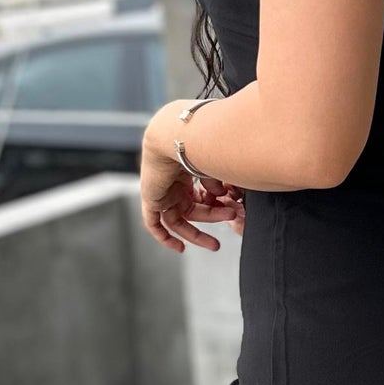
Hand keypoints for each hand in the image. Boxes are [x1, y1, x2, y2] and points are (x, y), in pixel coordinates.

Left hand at [140, 106, 243, 253]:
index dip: (215, 210)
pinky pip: (154, 224)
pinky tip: (179, 248)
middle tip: (223, 239)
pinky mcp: (151, 198)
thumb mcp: (213, 167)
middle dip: (210, 224)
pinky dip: (164, 237)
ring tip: (214, 244)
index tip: (231, 214)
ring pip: (177, 220)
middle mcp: (172, 184)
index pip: (200, 199)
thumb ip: (215, 183)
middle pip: (191, 211)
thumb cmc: (197, 143)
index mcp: (186, 174)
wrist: (176, 135)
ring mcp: (162, 191)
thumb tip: (220, 193)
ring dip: (195, 234)